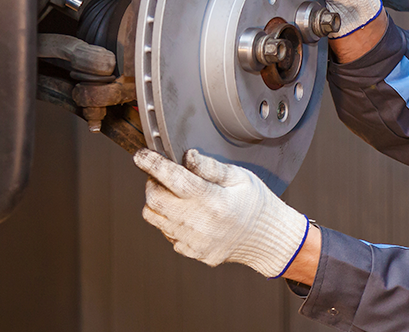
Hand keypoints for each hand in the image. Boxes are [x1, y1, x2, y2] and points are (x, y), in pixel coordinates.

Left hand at [133, 148, 309, 278]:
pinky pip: (166, 232)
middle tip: (164, 174)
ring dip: (157, 201)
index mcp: (213, 201)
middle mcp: (200, 224)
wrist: (267, 238)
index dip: (153, 164)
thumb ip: (210, 167)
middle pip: (154, 200)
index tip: (141, 155)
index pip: (173, 179)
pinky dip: (168, 219)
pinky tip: (186, 212)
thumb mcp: (239, 177)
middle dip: (152, 182)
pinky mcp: (191, 252)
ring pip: (154, 217)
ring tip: (175, 193)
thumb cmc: (255, 203)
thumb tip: (188, 156)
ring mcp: (193, 241)